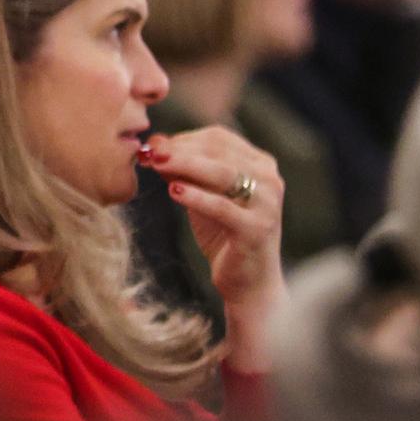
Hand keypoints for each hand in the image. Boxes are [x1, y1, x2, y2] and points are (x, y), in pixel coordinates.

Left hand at [142, 126, 285, 316]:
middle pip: (218, 152)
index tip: (154, 144)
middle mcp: (269, 178)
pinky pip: (222, 207)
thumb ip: (183, 169)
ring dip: (185, 165)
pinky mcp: (257, 229)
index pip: (218, 138)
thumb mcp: (201, 195)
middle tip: (150, 152)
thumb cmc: (222, 233)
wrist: (248, 282)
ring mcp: (267, 203)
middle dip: (180, 150)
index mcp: (260, 164)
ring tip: (157, 164)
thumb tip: (155, 141)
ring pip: (221, 173)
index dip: (183, 138)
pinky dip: (196, 197)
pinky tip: (174, 191)